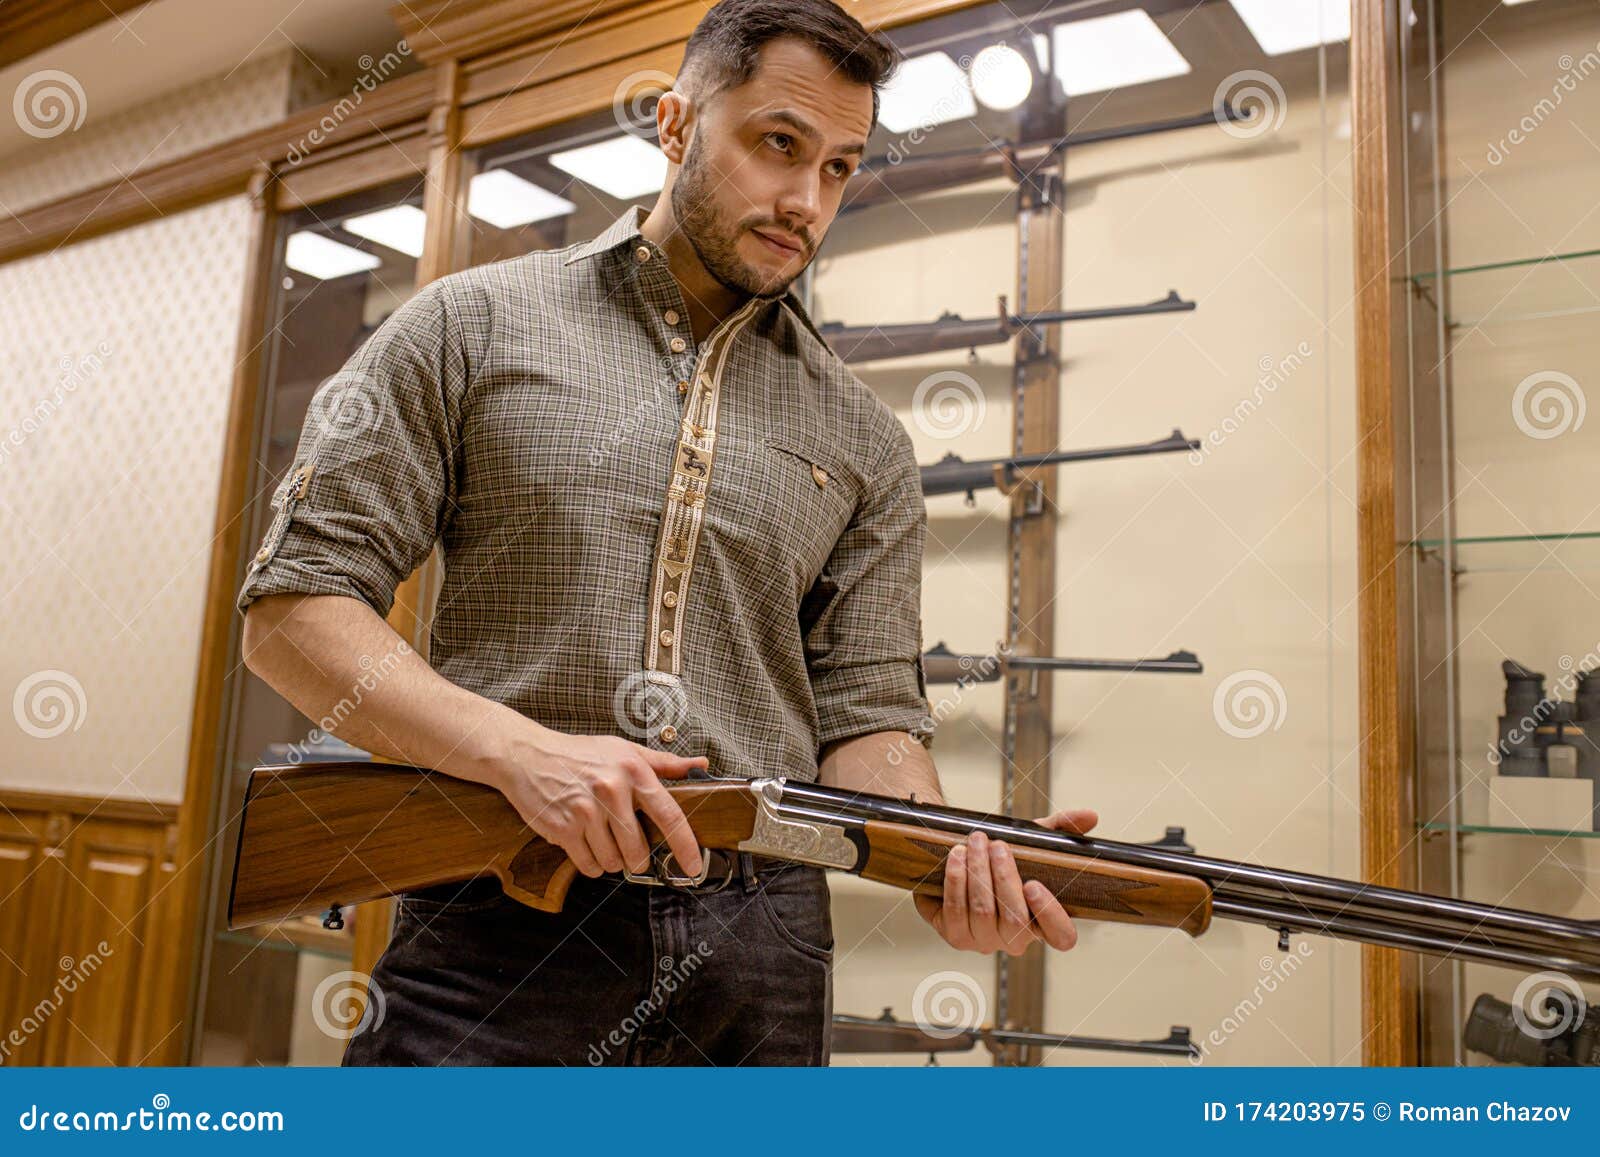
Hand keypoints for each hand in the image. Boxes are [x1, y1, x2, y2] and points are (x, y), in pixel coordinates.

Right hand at [494, 729, 706, 879]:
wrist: (528, 755)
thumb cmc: (579, 754)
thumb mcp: (624, 750)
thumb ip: (664, 762)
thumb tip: (700, 765)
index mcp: (633, 772)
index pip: (669, 816)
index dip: (685, 846)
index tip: (693, 867)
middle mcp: (612, 792)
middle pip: (639, 850)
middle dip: (637, 857)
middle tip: (627, 844)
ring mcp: (586, 812)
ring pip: (613, 862)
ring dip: (611, 859)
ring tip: (601, 837)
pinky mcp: (563, 829)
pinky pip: (589, 865)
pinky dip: (591, 863)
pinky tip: (585, 843)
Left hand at [914, 809, 1098, 954]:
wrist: (959, 860)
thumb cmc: (1004, 857)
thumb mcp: (1034, 841)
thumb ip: (1063, 829)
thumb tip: (1090, 816)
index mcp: (1043, 923)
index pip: (1061, 937)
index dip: (1050, 915)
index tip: (1034, 884)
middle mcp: (1016, 939)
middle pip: (1014, 919)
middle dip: (1004, 877)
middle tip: (997, 845)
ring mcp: (985, 941)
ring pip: (983, 912)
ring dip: (978, 872)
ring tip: (976, 842)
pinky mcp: (956, 936)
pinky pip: (956, 910)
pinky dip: (956, 880)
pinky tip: (957, 856)